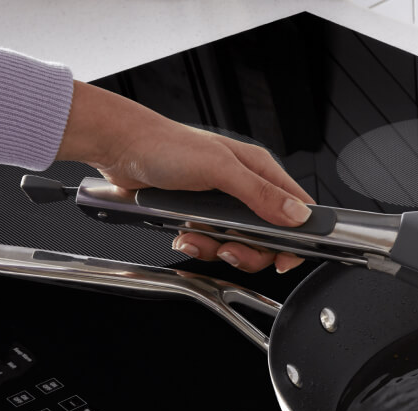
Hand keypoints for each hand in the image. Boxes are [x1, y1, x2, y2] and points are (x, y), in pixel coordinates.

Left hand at [56, 81, 315, 272]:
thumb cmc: (165, 145)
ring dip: (217, 249)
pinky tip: (185, 235)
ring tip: (197, 237)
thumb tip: (297, 214)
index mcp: (258, 170)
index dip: (296, 237)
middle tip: (230, 250)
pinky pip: (211, 243)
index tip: (284, 258)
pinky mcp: (201, 215)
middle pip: (268, 237)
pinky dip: (198, 246)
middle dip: (249, 251)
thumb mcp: (220, 169)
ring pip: (239, 244)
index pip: (296, 209)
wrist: (120, 148)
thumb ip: (260, 194)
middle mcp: (244, 187)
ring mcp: (222, 203)